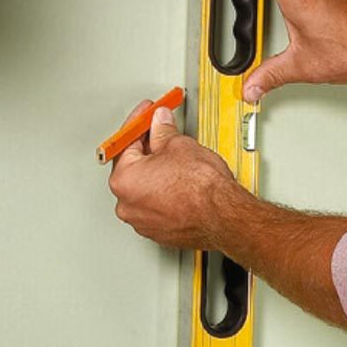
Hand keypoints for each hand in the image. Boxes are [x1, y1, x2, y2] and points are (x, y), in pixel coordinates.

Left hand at [107, 103, 243, 249]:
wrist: (223, 215)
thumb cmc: (201, 187)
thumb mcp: (178, 145)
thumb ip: (162, 131)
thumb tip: (160, 123)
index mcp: (123, 180)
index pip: (126, 143)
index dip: (139, 123)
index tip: (146, 114)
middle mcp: (126, 204)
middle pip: (133, 168)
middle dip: (147, 148)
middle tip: (160, 133)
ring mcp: (142, 221)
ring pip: (144, 189)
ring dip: (156, 173)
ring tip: (175, 160)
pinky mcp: (159, 232)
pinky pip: (156, 206)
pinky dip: (163, 193)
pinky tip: (179, 183)